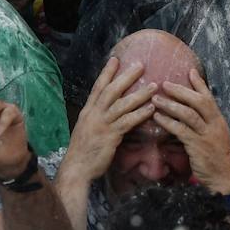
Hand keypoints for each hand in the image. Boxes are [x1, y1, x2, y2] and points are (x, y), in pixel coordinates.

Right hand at [65, 58, 155, 181]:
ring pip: (122, 104)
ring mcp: (101, 124)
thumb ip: (98, 117)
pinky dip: (140, 114)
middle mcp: (93, 114)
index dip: (107, 72)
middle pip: (111, 90)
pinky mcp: (110, 136)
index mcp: (88, 111)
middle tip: (141, 65)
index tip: (115, 58)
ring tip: (154, 86)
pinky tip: (151, 109)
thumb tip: (109, 108)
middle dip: (126, 76)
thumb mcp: (87, 129)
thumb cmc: (83, 151)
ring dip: (139, 94)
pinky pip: (127, 122)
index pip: (98, 87)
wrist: (75, 170)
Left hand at [152, 69, 229, 193]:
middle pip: (198, 101)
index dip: (199, 84)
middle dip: (181, 91)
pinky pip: (181, 130)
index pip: (209, 97)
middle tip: (164, 83)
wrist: (225, 179)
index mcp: (218, 120)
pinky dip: (168, 122)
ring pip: (188, 114)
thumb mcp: (215, 138)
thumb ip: (206, 125)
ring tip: (156, 99)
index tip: (190, 70)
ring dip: (171, 105)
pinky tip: (158, 118)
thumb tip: (191, 115)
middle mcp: (214, 124)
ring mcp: (206, 135)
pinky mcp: (197, 146)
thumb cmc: (217, 160)